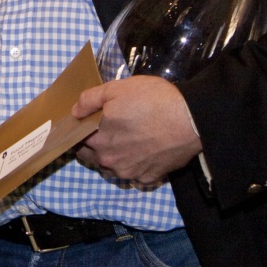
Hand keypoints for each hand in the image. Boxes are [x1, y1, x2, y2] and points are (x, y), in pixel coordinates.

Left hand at [71, 76, 201, 186]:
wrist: (191, 118)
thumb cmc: (152, 100)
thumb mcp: (116, 89)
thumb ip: (90, 100)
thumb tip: (74, 112)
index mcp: (99, 139)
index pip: (77, 141)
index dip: (79, 132)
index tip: (86, 125)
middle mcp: (110, 161)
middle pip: (92, 157)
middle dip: (93, 146)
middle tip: (106, 131)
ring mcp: (130, 172)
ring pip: (112, 167)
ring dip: (113, 157)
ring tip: (125, 142)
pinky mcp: (150, 178)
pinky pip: (135, 175)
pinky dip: (136, 166)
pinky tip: (143, 152)